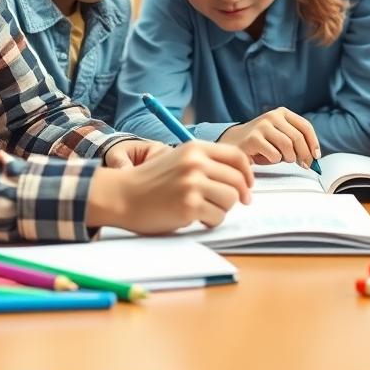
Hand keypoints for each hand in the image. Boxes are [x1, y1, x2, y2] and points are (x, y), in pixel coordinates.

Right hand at [87, 141, 253, 233]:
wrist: (122, 195)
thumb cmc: (151, 181)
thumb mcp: (179, 159)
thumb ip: (207, 163)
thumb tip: (241, 179)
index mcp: (195, 148)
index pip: (237, 157)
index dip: (247, 173)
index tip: (247, 186)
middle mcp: (196, 163)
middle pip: (238, 181)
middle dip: (236, 196)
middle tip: (224, 204)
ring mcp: (192, 184)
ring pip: (230, 200)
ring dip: (221, 209)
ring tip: (203, 209)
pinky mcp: (189, 206)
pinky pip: (217, 217)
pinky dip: (210, 221)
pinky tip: (194, 218)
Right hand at [218, 107, 320, 166]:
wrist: (235, 142)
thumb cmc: (262, 143)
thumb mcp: (281, 137)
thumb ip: (296, 142)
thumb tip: (314, 157)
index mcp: (282, 113)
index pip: (305, 126)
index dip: (313, 143)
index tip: (316, 156)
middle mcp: (272, 116)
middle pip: (297, 137)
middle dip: (304, 154)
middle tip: (305, 165)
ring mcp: (262, 126)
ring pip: (287, 145)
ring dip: (289, 157)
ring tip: (284, 159)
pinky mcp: (253, 138)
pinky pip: (274, 154)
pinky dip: (275, 160)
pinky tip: (269, 158)